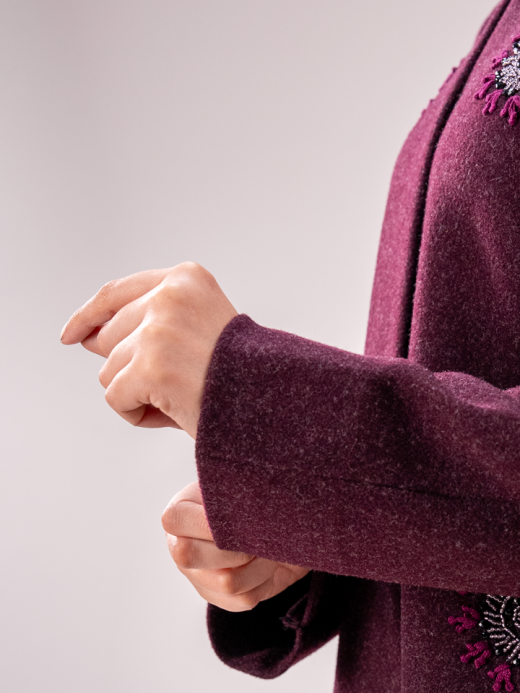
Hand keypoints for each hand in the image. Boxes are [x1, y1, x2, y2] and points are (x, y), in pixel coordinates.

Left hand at [60, 262, 237, 437]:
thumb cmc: (241, 372)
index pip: (116, 293)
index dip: (89, 316)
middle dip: (131, 367)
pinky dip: (138, 414)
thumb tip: (84, 336)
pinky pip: (115, 397)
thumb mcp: (198, 326)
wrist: (276, 398)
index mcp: (187, 278)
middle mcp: (170, 295)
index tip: (71, 334)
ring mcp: (158, 328)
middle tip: (177, 382)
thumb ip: (146, 322)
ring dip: (138, 393)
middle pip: (107, 337)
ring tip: (181, 397)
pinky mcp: (150, 364)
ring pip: (108, 370)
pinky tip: (173, 411)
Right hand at [162, 481, 310, 610]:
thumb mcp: (245, 485)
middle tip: (259, 534)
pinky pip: (243, 599)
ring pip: (225, 581)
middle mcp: (181, 545)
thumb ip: (234, 494)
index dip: (207, 523)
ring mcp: (198, 576)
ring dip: (259, 563)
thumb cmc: (260, 497)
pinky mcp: (220, 598)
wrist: (284, 522)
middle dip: (236, 545)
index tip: (240, 517)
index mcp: (182, 511)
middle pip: (190, 555)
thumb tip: (241, 511)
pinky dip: (265, 580)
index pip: (173, 519)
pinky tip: (268, 564)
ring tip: (269, 546)